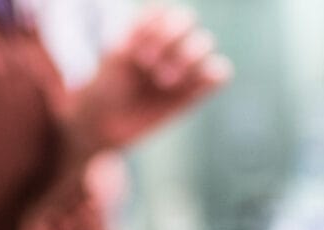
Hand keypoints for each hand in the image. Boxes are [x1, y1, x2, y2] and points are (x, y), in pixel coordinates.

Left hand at [65, 4, 231, 157]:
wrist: (103, 125)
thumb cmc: (103, 87)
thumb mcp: (113, 57)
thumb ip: (137, 36)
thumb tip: (161, 21)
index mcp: (149, 26)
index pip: (164, 10)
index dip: (152, 26)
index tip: (132, 52)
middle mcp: (169, 42)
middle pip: (188, 18)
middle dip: (169, 39)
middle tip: (145, 64)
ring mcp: (185, 65)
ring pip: (206, 42)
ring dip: (186, 57)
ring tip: (163, 81)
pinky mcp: (196, 90)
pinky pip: (220, 73)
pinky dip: (211, 75)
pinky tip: (186, 88)